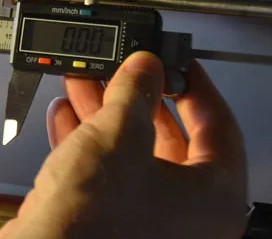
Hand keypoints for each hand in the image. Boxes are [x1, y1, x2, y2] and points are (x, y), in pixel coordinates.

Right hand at [0, 53, 247, 238]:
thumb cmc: (95, 217)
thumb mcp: (120, 132)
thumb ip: (137, 90)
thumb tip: (145, 68)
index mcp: (215, 198)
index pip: (219, 127)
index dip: (195, 86)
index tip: (178, 63)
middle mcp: (188, 217)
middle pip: (168, 139)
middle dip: (135, 98)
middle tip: (121, 69)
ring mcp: (147, 223)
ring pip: (131, 154)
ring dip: (104, 115)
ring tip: (83, 82)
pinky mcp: (109, 224)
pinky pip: (107, 174)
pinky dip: (87, 143)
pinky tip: (65, 115)